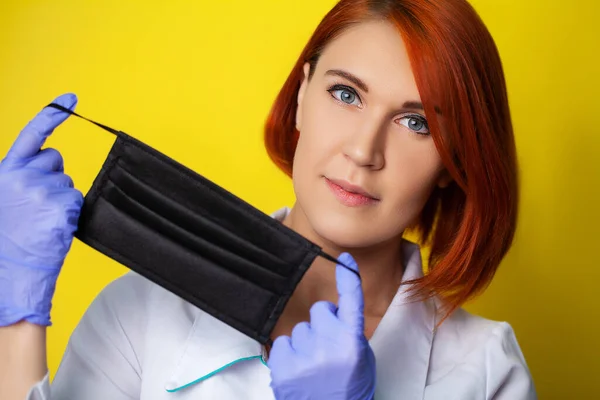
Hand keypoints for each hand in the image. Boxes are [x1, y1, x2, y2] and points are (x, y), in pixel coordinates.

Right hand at [0, 94, 82, 326]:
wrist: (10, 272)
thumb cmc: (8, 238)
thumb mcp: (5, 200)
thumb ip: (20, 176)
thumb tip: (48, 161)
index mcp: (4, 172)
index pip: (31, 134)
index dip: (51, 114)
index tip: (71, 98)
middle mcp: (21, 175)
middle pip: (55, 159)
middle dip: (52, 176)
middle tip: (36, 205)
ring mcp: (42, 189)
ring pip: (67, 181)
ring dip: (60, 197)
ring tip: (41, 219)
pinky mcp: (62, 204)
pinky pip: (77, 199)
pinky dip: (70, 211)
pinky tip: (53, 226)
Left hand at [267, 252, 375, 399]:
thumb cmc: (349, 390)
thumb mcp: (361, 360)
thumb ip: (349, 333)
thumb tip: (336, 314)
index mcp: (352, 342)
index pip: (351, 302)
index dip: (347, 278)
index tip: (344, 259)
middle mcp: (328, 345)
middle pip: (319, 311)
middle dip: (322, 323)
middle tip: (327, 346)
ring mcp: (303, 355)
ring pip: (299, 328)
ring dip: (305, 342)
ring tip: (313, 366)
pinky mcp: (282, 366)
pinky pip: (281, 342)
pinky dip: (289, 354)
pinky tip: (299, 370)